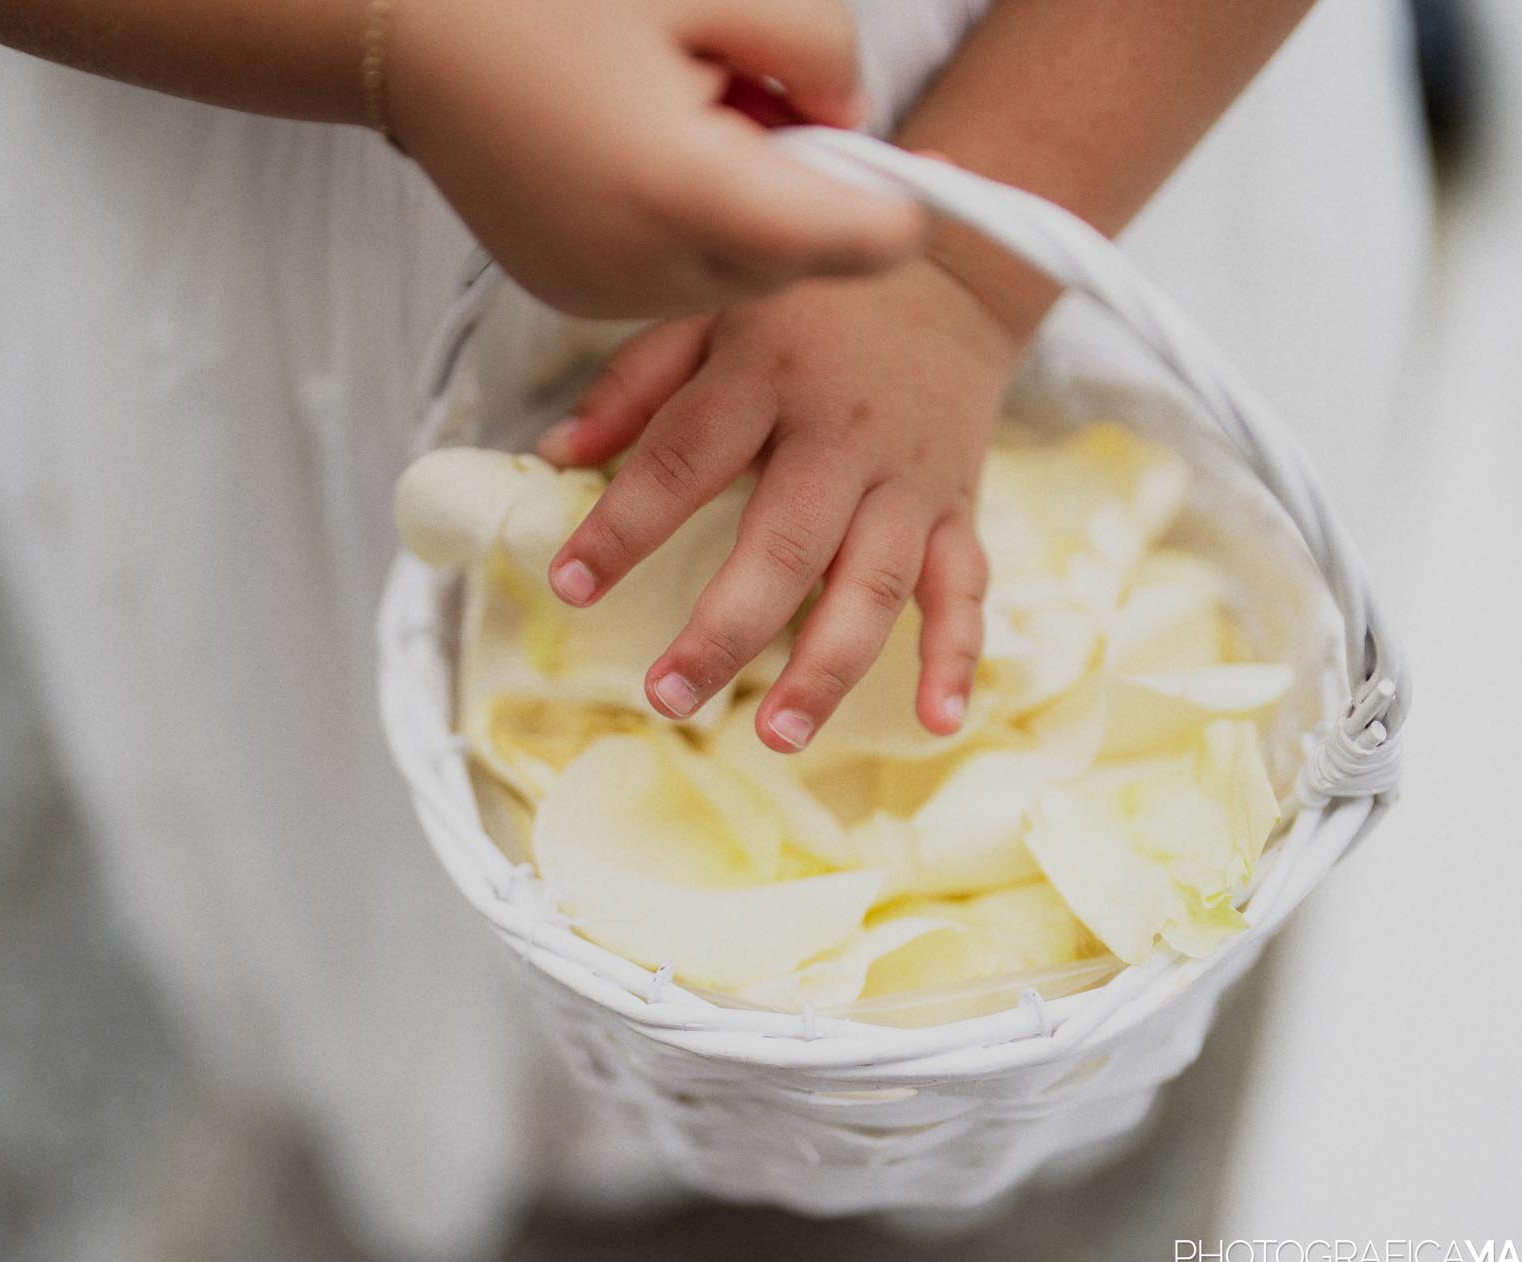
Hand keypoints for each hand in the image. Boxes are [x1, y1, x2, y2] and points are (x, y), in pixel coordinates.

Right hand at [392, 0, 925, 317]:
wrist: (404, 33)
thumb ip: (819, 51)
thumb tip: (853, 127)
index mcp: (689, 193)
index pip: (861, 244)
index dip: (902, 204)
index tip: (923, 167)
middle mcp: (649, 272)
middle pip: (803, 266)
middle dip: (812, 196)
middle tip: (764, 99)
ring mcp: (605, 297)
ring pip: (745, 279)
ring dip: (751, 214)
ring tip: (686, 118)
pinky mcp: (576, 300)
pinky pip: (680, 280)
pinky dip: (692, 230)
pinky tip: (641, 154)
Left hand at [540, 258, 1021, 751]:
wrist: (952, 267)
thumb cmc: (809, 300)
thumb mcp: (713, 310)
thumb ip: (635, 383)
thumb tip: (556, 453)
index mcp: (766, 377)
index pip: (685, 457)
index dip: (625, 525)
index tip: (568, 584)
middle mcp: (841, 435)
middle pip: (785, 544)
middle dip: (727, 629)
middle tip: (668, 697)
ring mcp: (906, 479)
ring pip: (874, 583)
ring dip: (828, 666)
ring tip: (776, 734)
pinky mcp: (958, 506)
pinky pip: (965, 586)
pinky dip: (957, 655)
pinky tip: (937, 720)